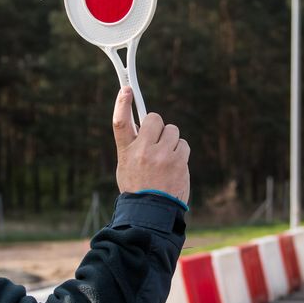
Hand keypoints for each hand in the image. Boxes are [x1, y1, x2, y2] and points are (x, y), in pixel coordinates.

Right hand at [113, 87, 190, 202]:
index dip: (122, 103)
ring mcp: (162, 155)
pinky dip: (181, 152)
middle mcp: (143, 150)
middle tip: (157, 140)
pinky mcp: (179, 161)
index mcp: (126, 152)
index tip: (126, 89)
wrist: (152, 212)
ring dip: (171, 140)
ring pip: (172, 130)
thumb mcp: (127, 166)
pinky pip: (183, 144)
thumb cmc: (138, 189)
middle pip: (154, 119)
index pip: (120, 122)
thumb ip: (133, 146)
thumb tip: (142, 126)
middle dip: (157, 126)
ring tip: (166, 158)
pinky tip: (175, 165)